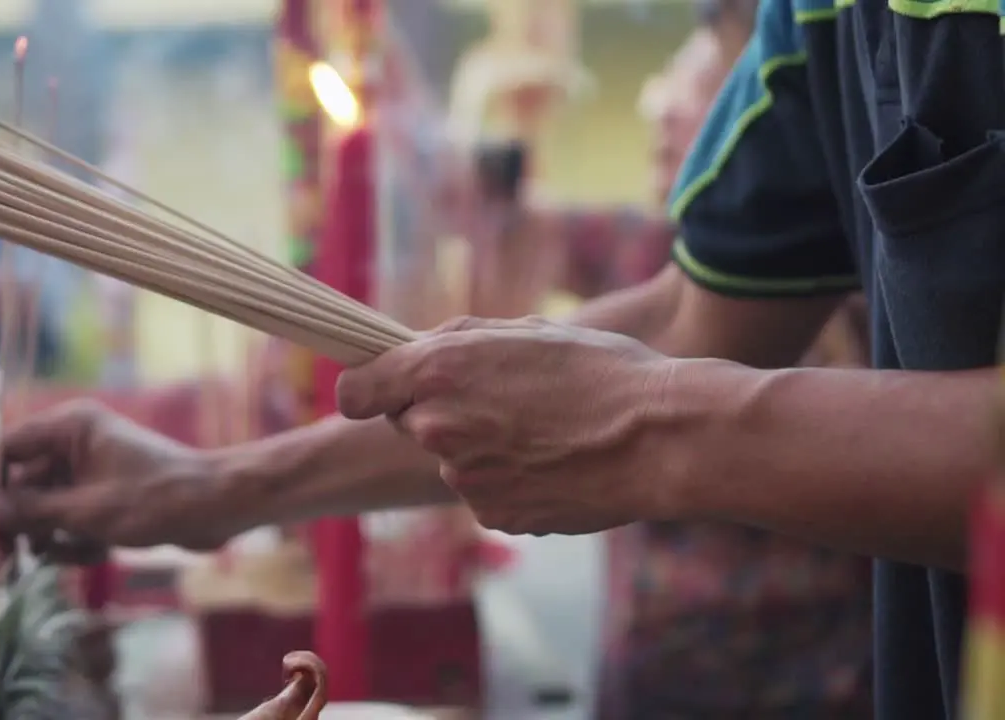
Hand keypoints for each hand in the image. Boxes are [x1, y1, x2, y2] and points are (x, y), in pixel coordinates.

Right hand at [0, 400, 238, 560]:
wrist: (217, 508)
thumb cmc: (157, 500)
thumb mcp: (87, 512)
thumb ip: (31, 513)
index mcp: (69, 426)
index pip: (4, 450)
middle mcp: (75, 442)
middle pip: (20, 485)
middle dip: (17, 526)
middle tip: (4, 567)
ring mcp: (90, 470)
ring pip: (45, 509)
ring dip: (52, 538)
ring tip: (74, 554)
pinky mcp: (104, 496)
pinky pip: (71, 520)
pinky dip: (78, 541)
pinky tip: (100, 553)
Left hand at [336, 316, 683, 535]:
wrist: (660, 439)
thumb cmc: (601, 372)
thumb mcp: (526, 332)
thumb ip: (458, 343)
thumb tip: (418, 351)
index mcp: (438, 371)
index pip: (354, 392)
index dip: (371, 388)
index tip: (386, 387)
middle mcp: (438, 428)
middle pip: (413, 424)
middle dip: (443, 413)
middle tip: (502, 400)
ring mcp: (463, 479)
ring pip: (454, 461)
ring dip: (482, 449)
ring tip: (545, 431)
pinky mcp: (494, 515)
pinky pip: (486, 494)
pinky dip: (510, 481)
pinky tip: (554, 463)